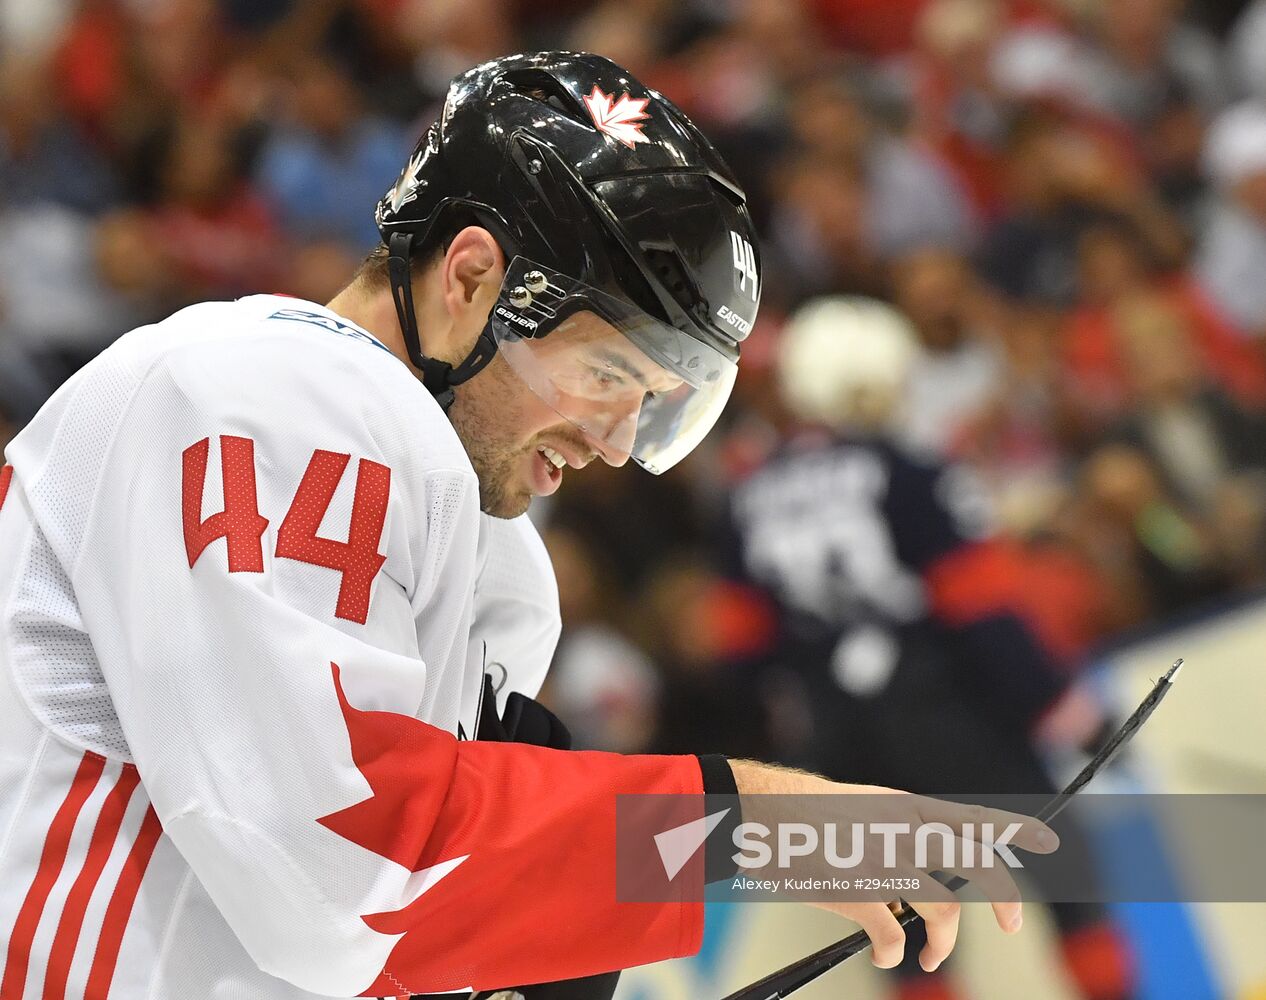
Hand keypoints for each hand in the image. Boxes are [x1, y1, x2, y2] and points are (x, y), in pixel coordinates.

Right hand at [728, 760, 1058, 971]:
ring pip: (943, 909)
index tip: (1046, 842)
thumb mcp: (859, 810)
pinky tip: (886, 954)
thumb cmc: (802, 813)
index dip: (1014, 831)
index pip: (973, 818)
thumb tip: (914, 881)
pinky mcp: (856, 892)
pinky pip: (892, 936)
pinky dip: (893, 952)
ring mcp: (881, 862)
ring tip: (931, 957)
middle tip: (1010, 925)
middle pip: (974, 866)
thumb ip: (894, 837)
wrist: (758, 809)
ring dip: (943, 941)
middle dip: (1002, 900)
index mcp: (903, 806)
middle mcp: (901, 831)